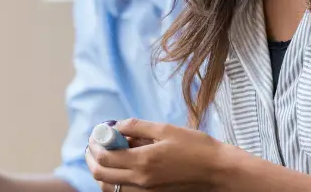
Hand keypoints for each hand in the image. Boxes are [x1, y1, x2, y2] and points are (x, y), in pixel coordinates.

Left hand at [85, 118, 235, 190]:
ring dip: (102, 170)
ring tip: (107, 154)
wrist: (217, 171)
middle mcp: (140, 180)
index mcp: (143, 161)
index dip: (96, 143)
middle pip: (101, 174)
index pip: (105, 156)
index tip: (98, 132)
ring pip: (109, 187)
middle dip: (93, 157)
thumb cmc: (196, 147)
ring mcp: (145, 191)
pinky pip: (122, 191)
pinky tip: (122, 165)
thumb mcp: (166, 129)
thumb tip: (116, 125)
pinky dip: (114, 180)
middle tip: (96, 144)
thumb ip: (137, 126)